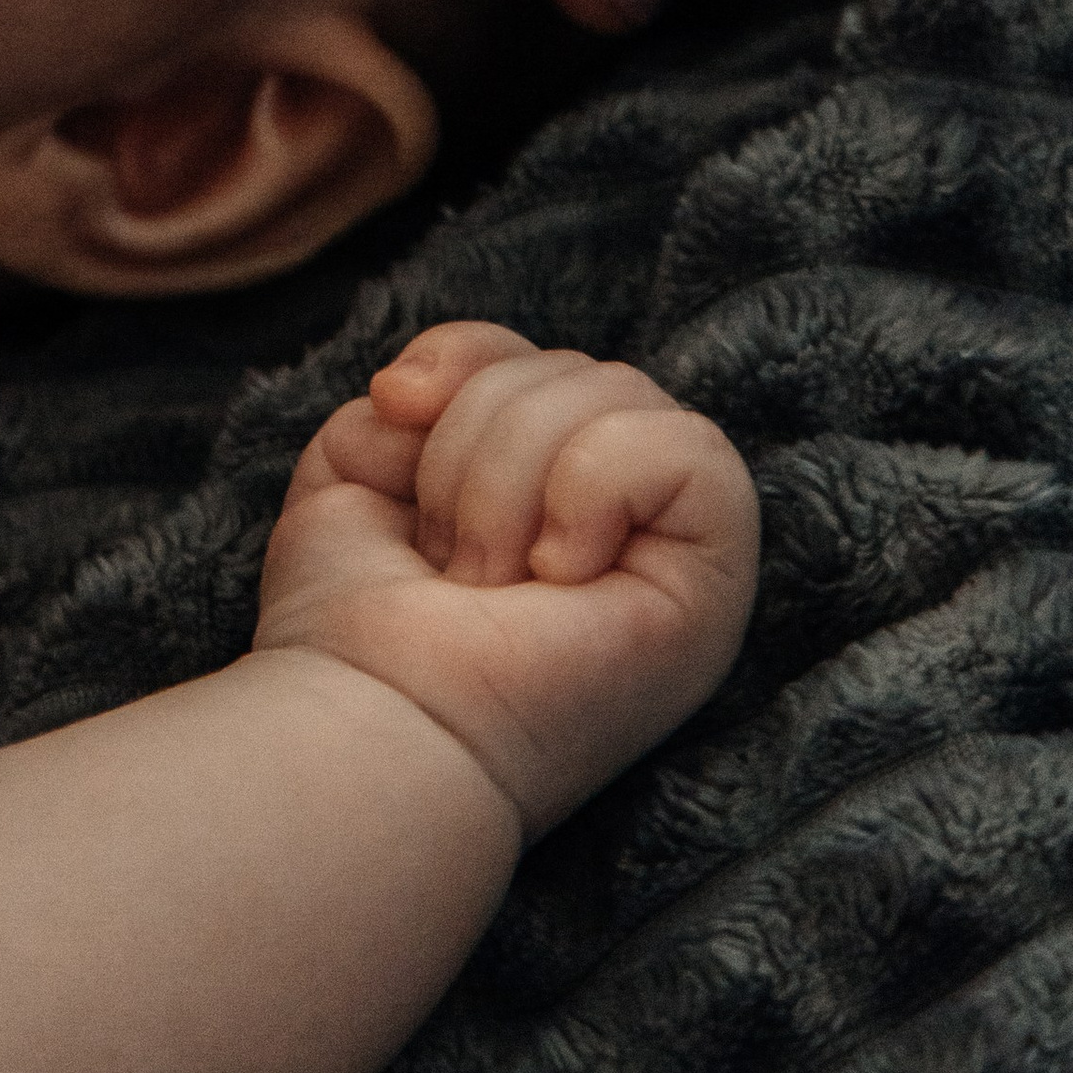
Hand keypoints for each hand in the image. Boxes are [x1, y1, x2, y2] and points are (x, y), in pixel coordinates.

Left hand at [254, 320, 759, 836]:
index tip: (396, 407)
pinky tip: (557, 574)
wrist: (371, 716)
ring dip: (514, 478)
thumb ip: (419, 393)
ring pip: (624, 394)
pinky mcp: (717, 587)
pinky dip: (595, 489)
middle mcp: (627, 522)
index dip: (467, 357)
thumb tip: (431, 381)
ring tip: (487, 580)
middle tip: (448, 557)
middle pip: (579, 369)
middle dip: (476, 438)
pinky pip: (692, 451)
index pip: (541, 356)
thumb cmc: (355, 624)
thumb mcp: (362, 465)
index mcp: (553, 496)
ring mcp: (679, 555)